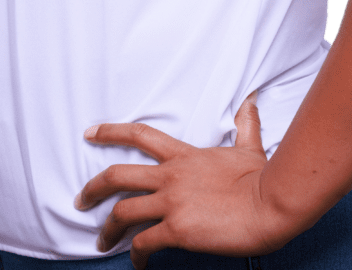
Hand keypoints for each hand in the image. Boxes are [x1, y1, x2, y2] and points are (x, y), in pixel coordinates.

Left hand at [74, 94, 283, 269]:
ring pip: (123, 212)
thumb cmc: (262, 178)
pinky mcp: (177, 229)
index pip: (140, 135)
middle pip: (117, 175)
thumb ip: (244, 122)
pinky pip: (144, 243)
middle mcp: (171, 176)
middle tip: (81, 200)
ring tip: (102, 242)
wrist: (270, 204)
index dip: (110, 131)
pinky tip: (138, 264)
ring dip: (107, 229)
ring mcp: (172, 202)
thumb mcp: (249, 145)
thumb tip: (251, 99)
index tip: (90, 133)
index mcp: (184, 155)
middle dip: (93, 188)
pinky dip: (135, 256)